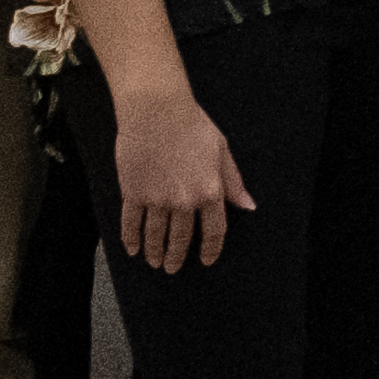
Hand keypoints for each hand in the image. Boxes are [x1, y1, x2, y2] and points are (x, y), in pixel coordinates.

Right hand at [112, 86, 252, 272]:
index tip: (207, 260)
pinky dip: (130, 239)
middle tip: (172, 268)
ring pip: (155, 235)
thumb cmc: (192, 125)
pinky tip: (132, 248)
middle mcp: (184, 200)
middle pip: (181, 239)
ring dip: (154, 252)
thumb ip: (233, 182)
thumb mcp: (222, 151)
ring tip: (154, 261)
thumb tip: (247, 206)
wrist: (157, 110)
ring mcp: (157, 198)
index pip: (214, 231)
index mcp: (210, 191)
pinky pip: (131, 223)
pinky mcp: (133, 192)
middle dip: (177, 257)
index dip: (211, 250)